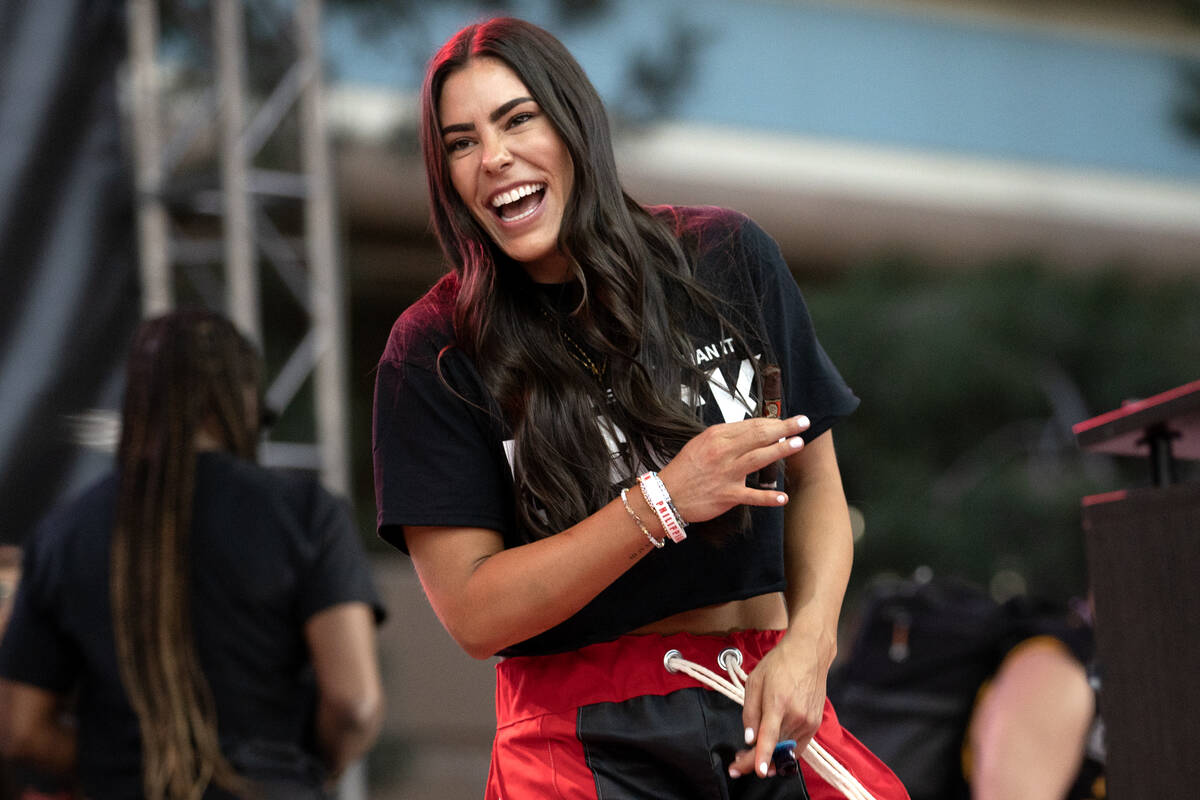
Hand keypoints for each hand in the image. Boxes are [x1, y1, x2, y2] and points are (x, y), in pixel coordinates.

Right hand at [658, 415, 809, 523]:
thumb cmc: (685, 469)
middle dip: (784, 428)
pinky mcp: (726, 495)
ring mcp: (725, 474)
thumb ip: (726, 437)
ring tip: (798, 444)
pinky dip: (767, 498)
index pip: (751, 425)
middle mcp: (722, 452)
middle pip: (758, 436)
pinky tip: (782, 498)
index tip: (788, 420)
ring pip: (758, 458)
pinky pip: (751, 496)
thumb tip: (752, 431)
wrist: (666, 495)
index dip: (773, 421)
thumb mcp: (702, 443)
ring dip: (780, 451)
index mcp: (717, 437)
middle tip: (803, 423)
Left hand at [728, 627, 832, 778]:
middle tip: (738, 763)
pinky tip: (772, 749)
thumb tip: (749, 738)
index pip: (770, 736)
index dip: (763, 756)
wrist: (808, 654)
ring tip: (751, 753)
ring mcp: (808, 722)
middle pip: (776, 748)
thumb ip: (750, 712)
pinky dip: (784, 751)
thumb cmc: (779, 664)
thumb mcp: (755, 681)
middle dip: (755, 760)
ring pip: (786, 750)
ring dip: (769, 756)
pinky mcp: (815, 725)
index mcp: (778, 702)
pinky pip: (798, 746)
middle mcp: (796, 715)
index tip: (758, 770)